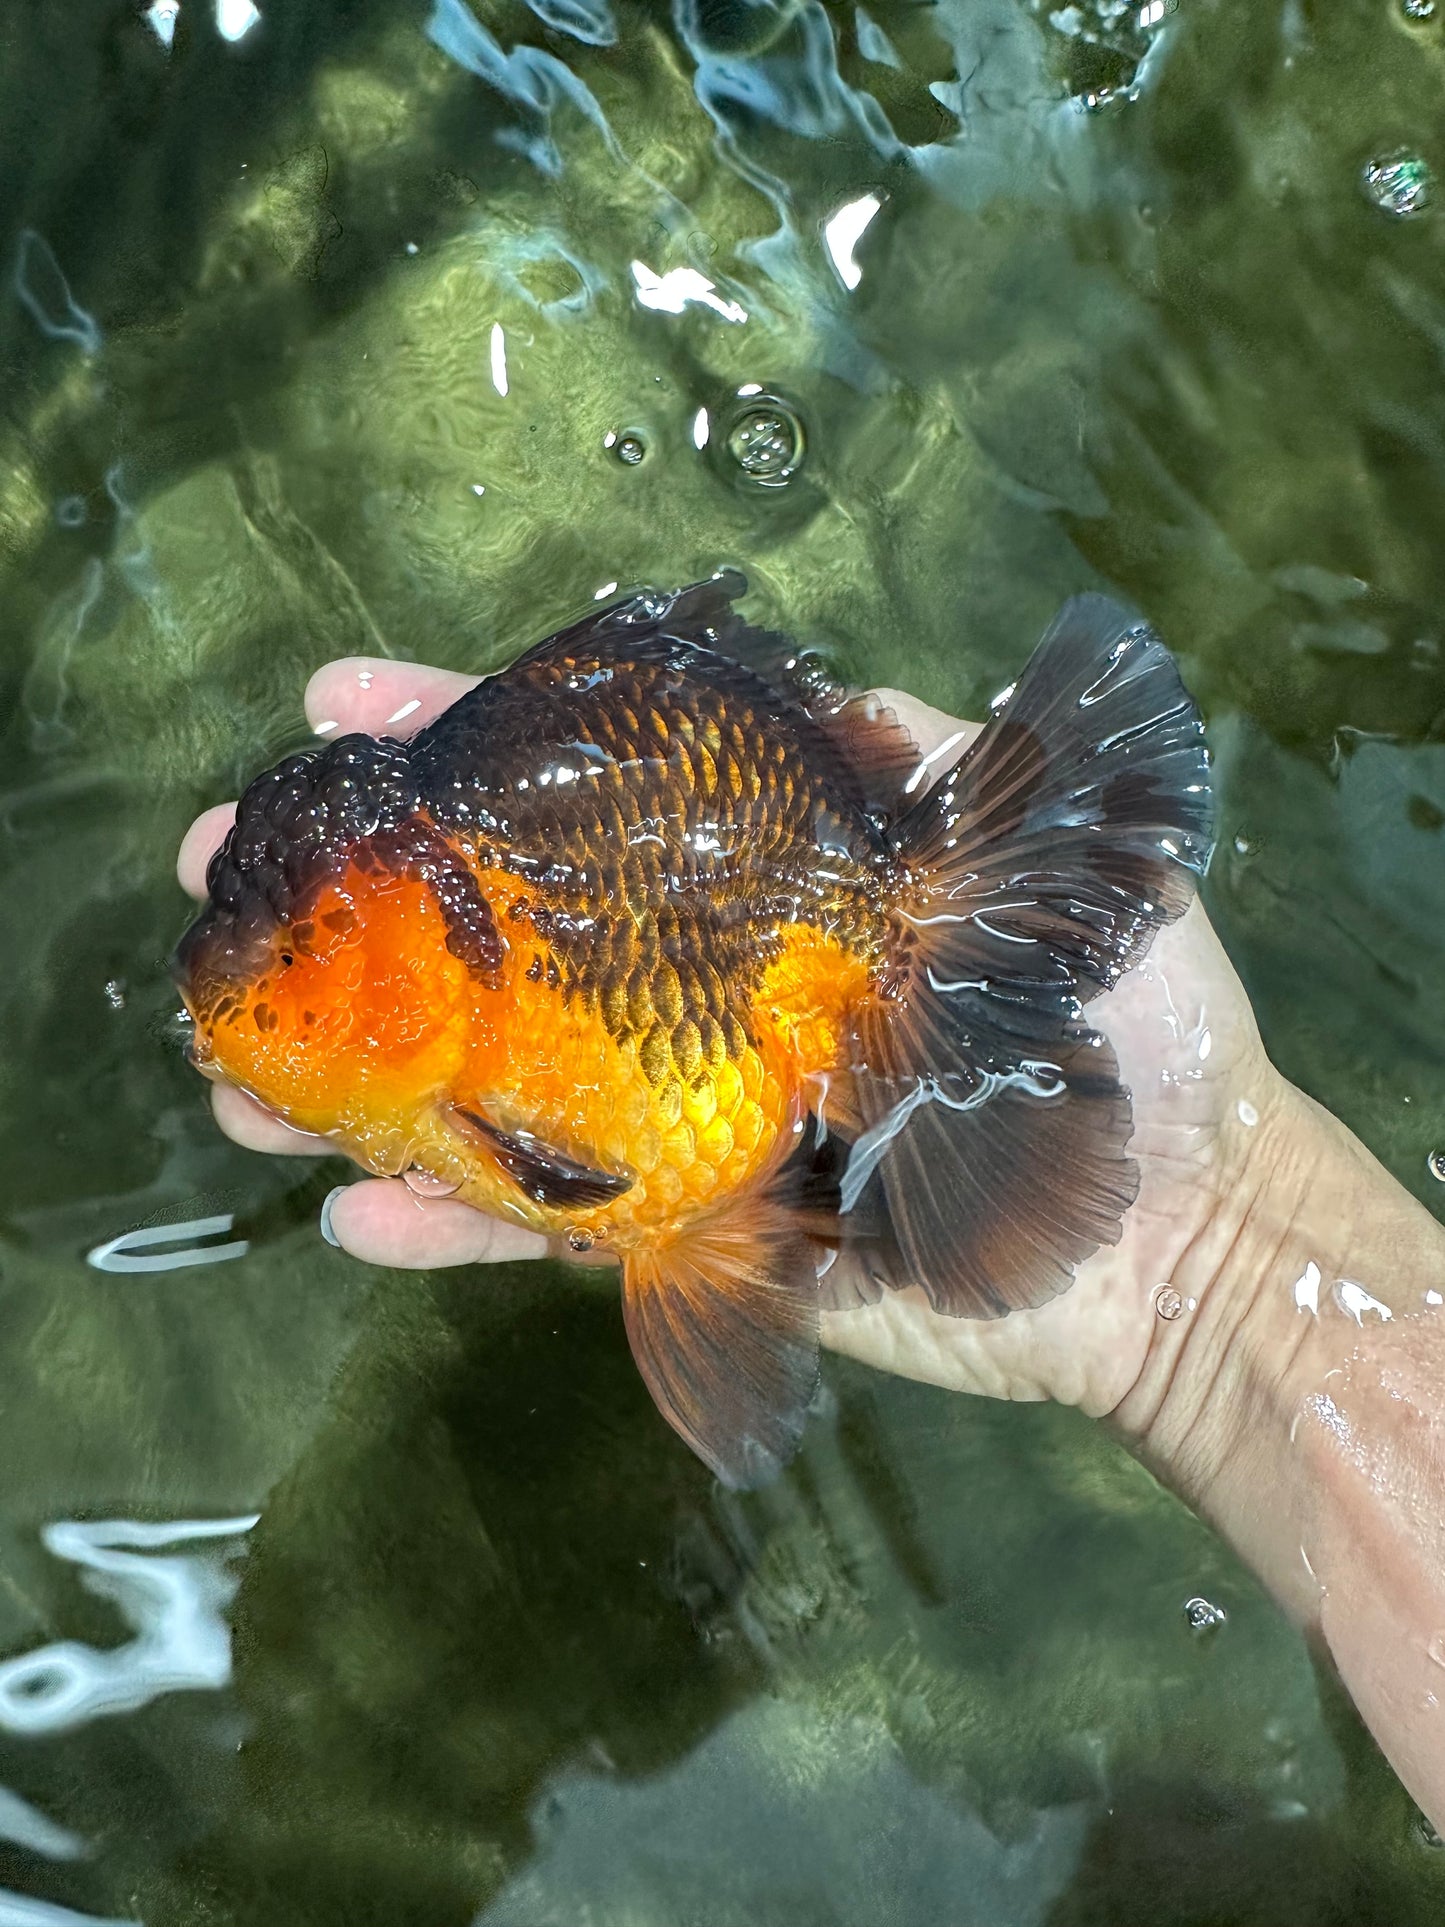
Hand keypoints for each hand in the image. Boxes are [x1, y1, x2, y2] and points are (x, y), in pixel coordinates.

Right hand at [177, 661, 1278, 1420]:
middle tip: (227, 873)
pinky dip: (462, 1225)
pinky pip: (562, 1229)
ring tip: (230, 1056)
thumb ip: (917, 765)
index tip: (343, 703)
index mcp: (778, 886)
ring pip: (502, 1084)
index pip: (598, 791)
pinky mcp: (709, 1235)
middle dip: (364, 900)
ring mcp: (700, 1113)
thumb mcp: (1041, 852)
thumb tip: (799, 686)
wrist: (1192, 1237)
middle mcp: (719, 989)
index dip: (473, 739)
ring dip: (364, 1071)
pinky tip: (351, 1209)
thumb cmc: (1141, 1029)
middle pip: (512, 932)